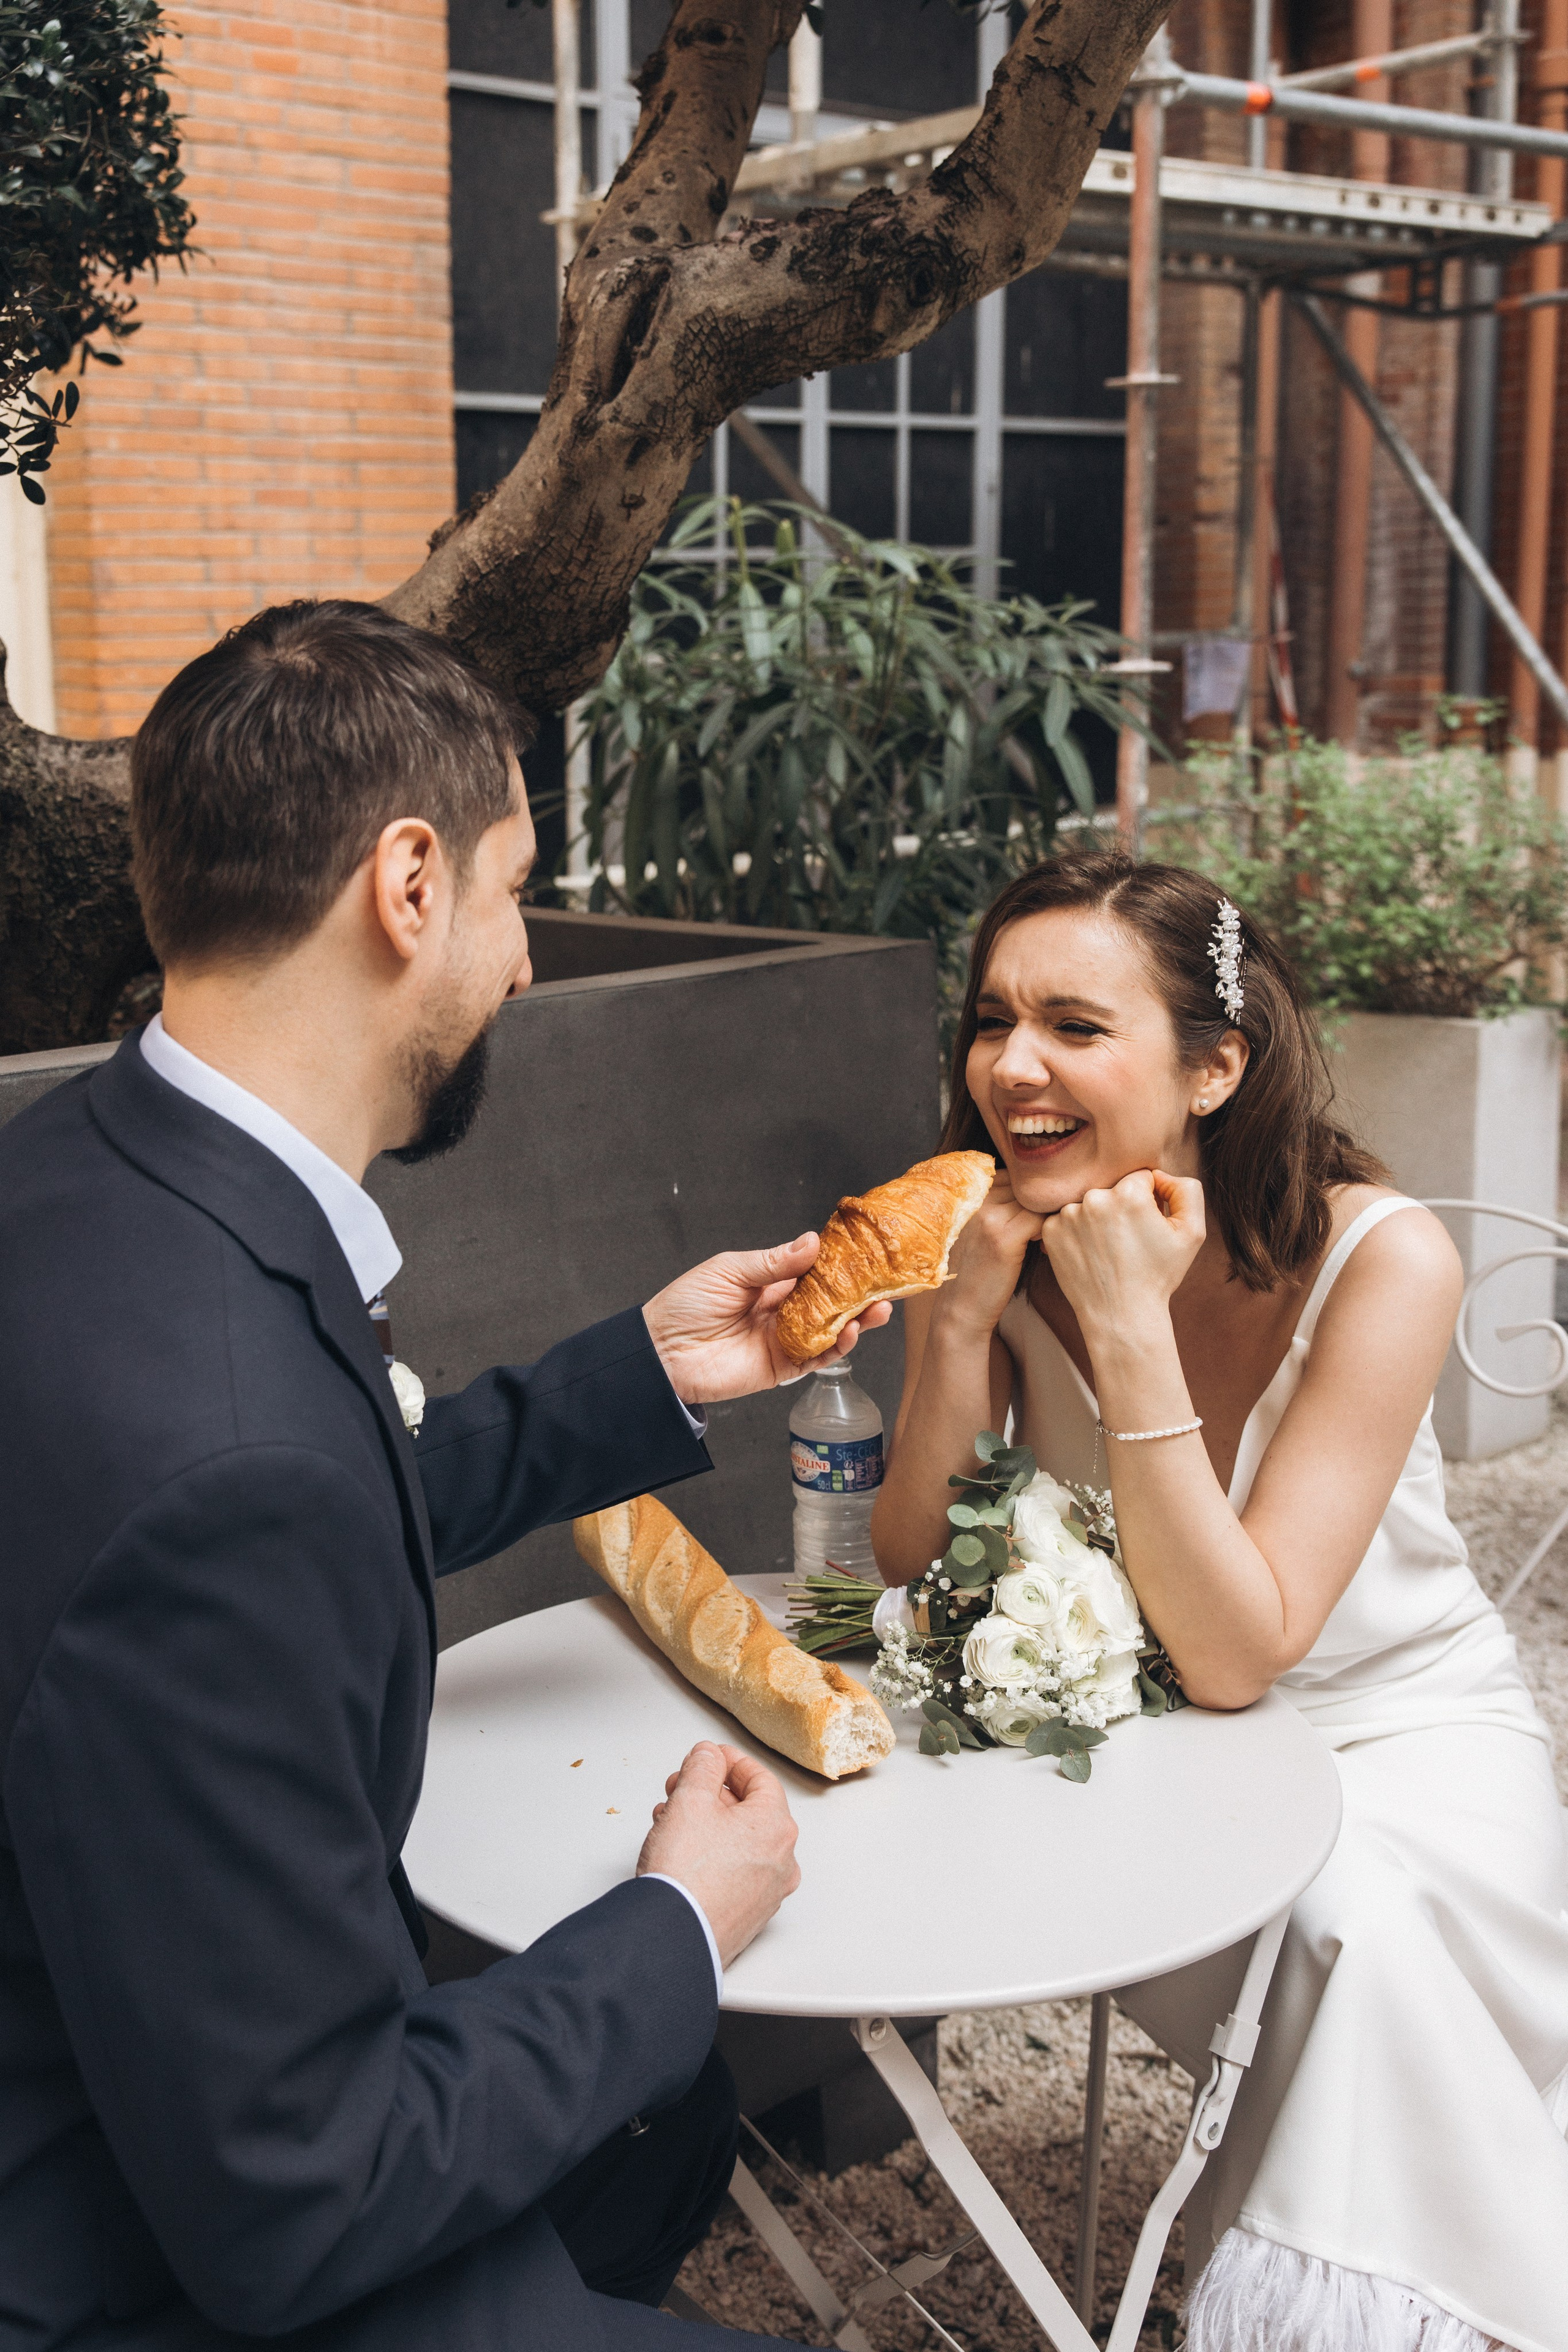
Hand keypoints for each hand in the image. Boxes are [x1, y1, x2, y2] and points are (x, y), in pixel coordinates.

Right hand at [637, 1742, 800, 1967]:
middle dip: (711, 1794)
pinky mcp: (747, 1916)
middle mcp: (781, 1861)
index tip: (707, 1757)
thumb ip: (702, 1766)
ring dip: (706, 1824)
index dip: (728, 1761)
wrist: (672, 1937)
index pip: (759, 1778)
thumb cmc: (686, 1874)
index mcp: (777, 1827)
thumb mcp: (690, 1799)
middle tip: (680, 1788)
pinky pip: (734, 1872)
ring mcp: (766, 1893)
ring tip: (671, 1821)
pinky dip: (711, 1855)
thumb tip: (709, 1756)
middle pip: (749, 1810)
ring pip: (738, 1842)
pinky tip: (681, 1853)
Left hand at [644, 1234, 891, 1402]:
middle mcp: (780, 1311)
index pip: (811, 1271)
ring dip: (857, 1320)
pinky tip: (851, 1332)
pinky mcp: (780, 1368)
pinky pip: (815, 1358)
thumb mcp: (729, 1271)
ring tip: (880, 1307)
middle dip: (857, 1293)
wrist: (660, 1352)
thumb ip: (773, 1262)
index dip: (837, 1264)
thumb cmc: (685, 1305)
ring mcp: (782, 1340)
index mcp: (767, 1283)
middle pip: (828, 1302)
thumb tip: (812, 1243)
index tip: (863, 1253)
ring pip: (829, 1330)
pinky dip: (836, 1347)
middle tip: (884, 1282)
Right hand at [929, 1169, 1042, 1345]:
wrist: (960, 1309)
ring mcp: (989, 1217)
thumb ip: (997, 1208)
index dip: (1027, 1195)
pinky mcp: (1004, 1238)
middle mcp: (977, 1200)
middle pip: (1024, 1186)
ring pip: (1035, 1201)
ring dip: (1047, 1216)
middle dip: (1040, 1203)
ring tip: (1045, 1239)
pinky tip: (1044, 1250)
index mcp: (968, 1196)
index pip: (1010, 1177)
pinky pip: (1041, 1220)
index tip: (1034, 1214)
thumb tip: (1032, 1195)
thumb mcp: (978, 1232)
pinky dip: (1049, 1232)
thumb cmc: (975, 1272)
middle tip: (1047, 1226)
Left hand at [1039, 1168, 1204, 1339]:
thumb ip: (1186, 1189)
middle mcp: (1094, 1198)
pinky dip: (1078, 1232)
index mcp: (1128, 1193)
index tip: (1148, 1226)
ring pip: (1089, 1203)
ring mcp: (1068, 1215)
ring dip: (1098, 1218)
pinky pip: (1067, 1219)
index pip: (1141, 1178)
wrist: (1122, 1315)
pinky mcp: (1051, 1231)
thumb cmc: (1159, 1276)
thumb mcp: (1192, 1232)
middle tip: (1129, 1241)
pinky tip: (1091, 1253)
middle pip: (1113, 1189)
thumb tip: (1159, 1175)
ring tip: (1109, 1249)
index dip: (1149, 1201)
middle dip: (1122, 1207)